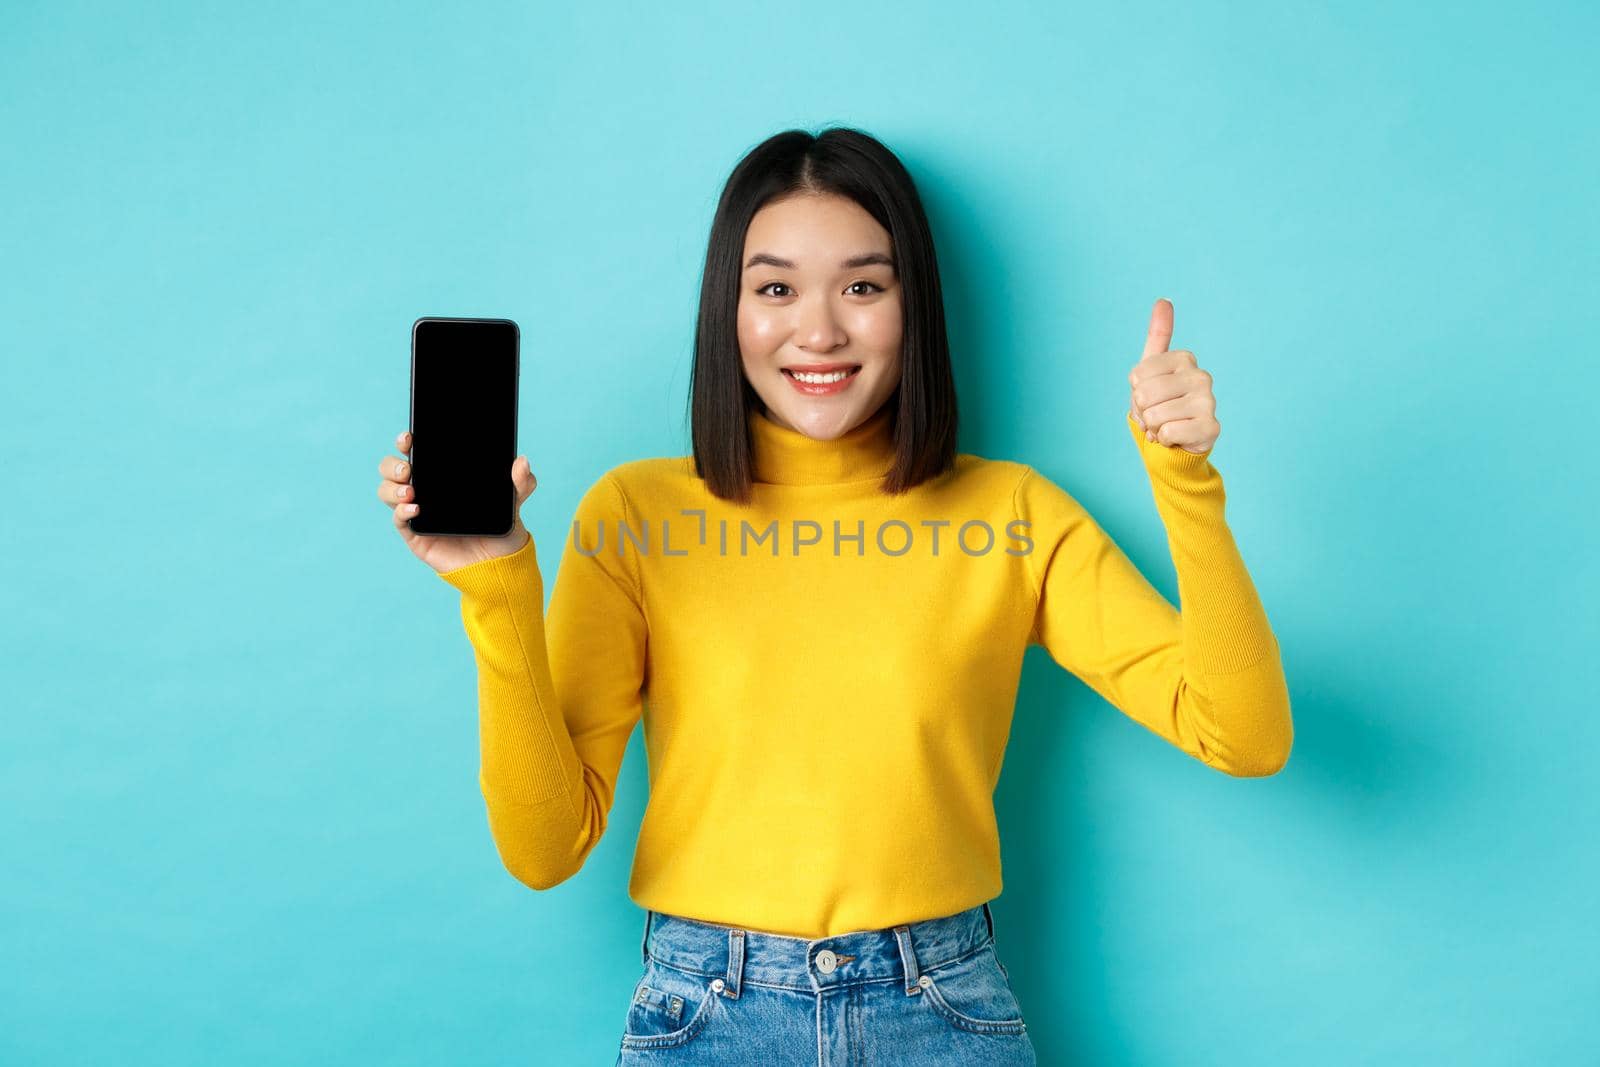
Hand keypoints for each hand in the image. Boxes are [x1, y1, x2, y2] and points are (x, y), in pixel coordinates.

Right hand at [377, 429, 539, 574]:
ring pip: (387, 491)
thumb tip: (522, 461)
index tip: (409, 436)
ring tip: (410, 490)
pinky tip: (414, 508)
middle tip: (407, 468)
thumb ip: (521, 482)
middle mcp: (425, 490)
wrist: (499, 565)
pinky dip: (401, 511)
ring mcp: (417, 512)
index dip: (406, 441)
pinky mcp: (416, 535)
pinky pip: (399, 520)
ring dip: (391, 487)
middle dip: (392, 464)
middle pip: (392, 469)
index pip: (417, 452)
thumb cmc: (500, 529)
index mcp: (441, 476)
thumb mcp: (514, 503)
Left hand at [1127, 298, 1220, 455]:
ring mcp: (1209, 401)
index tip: (1149, 396)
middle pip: (1144, 395)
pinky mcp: (1211, 427)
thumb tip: (1164, 300)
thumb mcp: (1151, 368)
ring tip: (1166, 425)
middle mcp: (1201, 375)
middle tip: (1156, 414)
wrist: (1177, 441)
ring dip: (1152, 427)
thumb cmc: (1161, 403)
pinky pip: (1168, 432)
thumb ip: (1158, 334)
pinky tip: (1175, 437)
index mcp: (1184, 358)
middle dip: (1142, 411)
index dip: (1135, 393)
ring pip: (1154, 415)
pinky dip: (1164, 439)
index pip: (1137, 376)